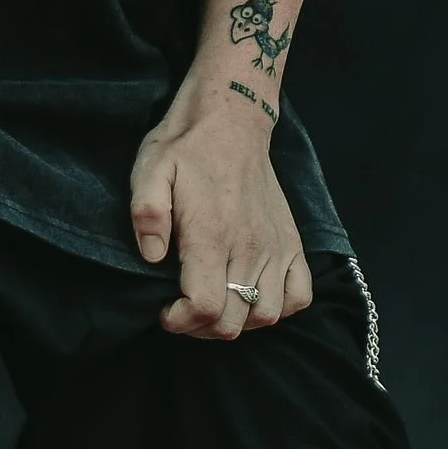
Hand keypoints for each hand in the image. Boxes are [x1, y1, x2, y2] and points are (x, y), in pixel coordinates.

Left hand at [129, 84, 314, 340]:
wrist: (233, 120)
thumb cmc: (186, 148)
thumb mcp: (151, 170)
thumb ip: (147, 213)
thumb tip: (152, 256)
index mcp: (211, 234)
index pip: (205, 308)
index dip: (180, 322)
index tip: (164, 310)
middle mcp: (248, 246)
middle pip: (234, 322)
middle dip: (201, 328)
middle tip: (183, 308)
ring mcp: (275, 246)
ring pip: (266, 316)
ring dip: (238, 321)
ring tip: (216, 303)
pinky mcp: (291, 243)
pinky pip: (300, 295)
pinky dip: (280, 307)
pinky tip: (253, 295)